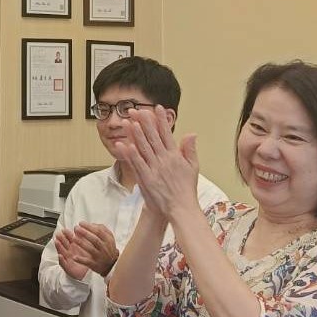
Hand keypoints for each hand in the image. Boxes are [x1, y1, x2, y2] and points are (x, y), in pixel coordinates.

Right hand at [53, 229, 88, 279]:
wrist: (85, 274)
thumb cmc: (85, 261)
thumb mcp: (85, 250)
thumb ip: (82, 241)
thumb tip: (81, 232)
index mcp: (74, 247)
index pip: (70, 239)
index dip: (67, 234)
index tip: (65, 229)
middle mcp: (69, 252)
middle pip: (64, 244)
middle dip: (61, 238)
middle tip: (59, 233)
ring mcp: (67, 259)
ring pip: (62, 251)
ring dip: (59, 246)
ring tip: (57, 242)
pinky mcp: (66, 267)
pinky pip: (63, 263)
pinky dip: (61, 260)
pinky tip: (60, 256)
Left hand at [70, 222, 118, 276]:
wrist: (111, 265)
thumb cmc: (107, 248)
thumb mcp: (109, 238)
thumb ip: (102, 229)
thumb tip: (91, 224)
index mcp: (108, 240)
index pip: (99, 232)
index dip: (89, 227)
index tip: (80, 223)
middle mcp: (104, 248)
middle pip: (95, 239)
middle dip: (85, 233)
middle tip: (76, 228)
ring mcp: (100, 257)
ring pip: (91, 250)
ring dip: (82, 243)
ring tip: (73, 238)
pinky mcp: (95, 265)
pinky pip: (88, 262)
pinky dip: (81, 260)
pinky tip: (74, 257)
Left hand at [116, 105, 200, 219]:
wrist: (180, 208)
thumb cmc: (186, 189)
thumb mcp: (193, 167)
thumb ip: (190, 149)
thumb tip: (191, 133)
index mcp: (176, 156)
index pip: (167, 133)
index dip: (161, 120)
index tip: (156, 108)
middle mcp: (165, 160)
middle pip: (153, 137)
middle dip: (144, 122)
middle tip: (137, 109)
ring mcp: (155, 169)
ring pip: (143, 148)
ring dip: (135, 133)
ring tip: (128, 121)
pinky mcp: (147, 179)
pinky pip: (137, 163)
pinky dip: (131, 153)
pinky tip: (124, 144)